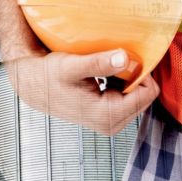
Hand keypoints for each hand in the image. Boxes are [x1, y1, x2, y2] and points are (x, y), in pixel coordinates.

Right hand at [5, 47, 159, 135]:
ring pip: (138, 96)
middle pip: (145, 95)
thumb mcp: (72, 65)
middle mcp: (111, 123)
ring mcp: (111, 122)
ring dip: (127, 79)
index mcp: (106, 115)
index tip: (125, 56)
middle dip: (134, 75)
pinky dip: (121, 83)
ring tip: (105, 68)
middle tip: (112, 60)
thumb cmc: (49, 76)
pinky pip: (128, 97)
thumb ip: (99, 63)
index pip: (147, 93)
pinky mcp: (108, 117)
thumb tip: (125, 58)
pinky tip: (104, 75)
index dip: (141, 71)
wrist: (34, 86)